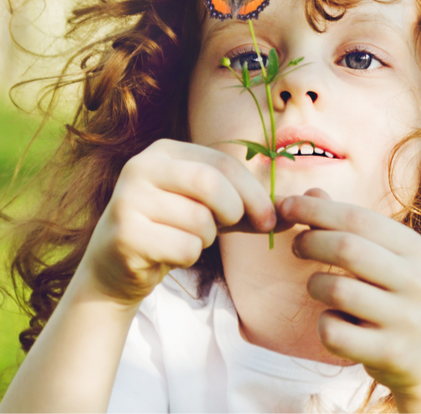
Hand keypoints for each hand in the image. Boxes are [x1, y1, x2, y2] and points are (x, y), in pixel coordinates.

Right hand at [78, 139, 288, 305]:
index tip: (268, 220)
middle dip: (234, 211)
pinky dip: (187, 257)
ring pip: (199, 220)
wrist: (116, 268)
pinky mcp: (124, 234)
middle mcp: (141, 167)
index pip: (222, 162)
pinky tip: (168, 254)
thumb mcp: (215, 213)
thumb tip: (305, 206)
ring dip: (205, 239)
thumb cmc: (173, 232)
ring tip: (185, 240)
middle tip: (232, 228)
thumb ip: (254, 208)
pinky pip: (183, 247)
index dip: (253, 192)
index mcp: (164, 151)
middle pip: (211, 184)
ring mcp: (128, 199)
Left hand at [281, 188, 420, 411]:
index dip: (316, 209)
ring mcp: (405, 320)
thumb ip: (353, 227)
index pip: (359, 218)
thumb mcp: (391, 259)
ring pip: (337, 290)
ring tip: (319, 287)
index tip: (286, 205)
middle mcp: (417, 281)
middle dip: (310, 242)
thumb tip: (310, 193)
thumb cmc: (403, 300)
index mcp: (416, 249)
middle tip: (296, 246)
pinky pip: (334, 332)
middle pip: (347, 248)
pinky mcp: (389, 353)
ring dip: (315, 285)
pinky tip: (335, 322)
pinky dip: (324, 324)